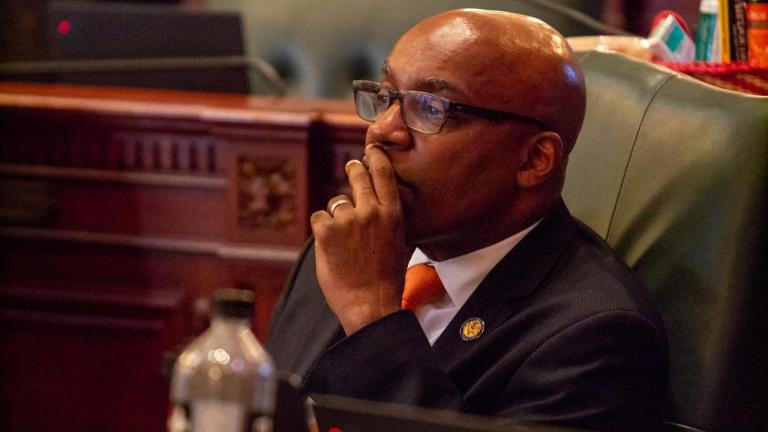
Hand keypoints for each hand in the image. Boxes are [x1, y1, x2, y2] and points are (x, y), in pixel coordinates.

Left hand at [310, 144, 412, 334]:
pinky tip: (330, 247)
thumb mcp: (402, 244)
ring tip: (344, 241)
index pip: (384, 174)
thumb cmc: (387, 280)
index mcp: (392, 214)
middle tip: (351, 167)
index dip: (376, 157)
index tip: (371, 150)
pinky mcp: (325, 232)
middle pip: (357, 176)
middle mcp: (370, 212)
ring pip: (336, 203)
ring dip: (337, 217)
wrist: (370, 304)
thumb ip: (393, 221)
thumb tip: (389, 207)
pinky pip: (319, 219)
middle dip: (353, 170)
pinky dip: (322, 230)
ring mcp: (347, 220)